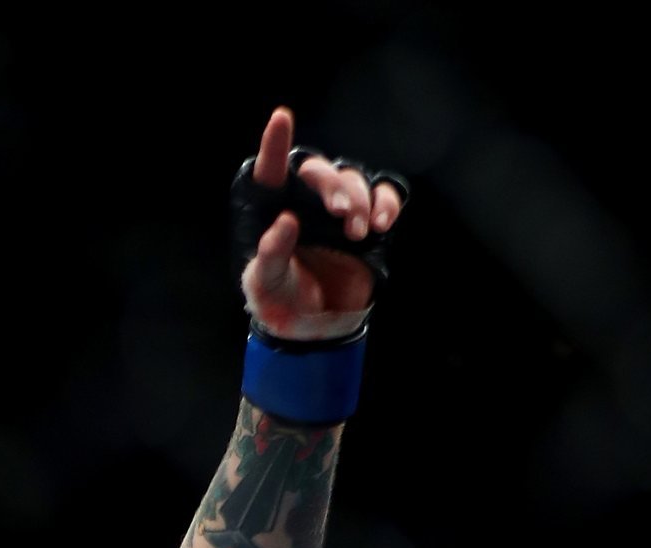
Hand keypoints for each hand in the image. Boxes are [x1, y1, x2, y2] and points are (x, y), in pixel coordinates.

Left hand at [240, 107, 404, 340]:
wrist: (314, 327)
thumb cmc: (279, 299)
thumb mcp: (264, 282)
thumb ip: (270, 253)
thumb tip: (285, 221)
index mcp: (272, 210)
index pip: (271, 171)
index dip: (275, 144)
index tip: (281, 117)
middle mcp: (305, 203)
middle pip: (322, 171)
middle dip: (334, 185)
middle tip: (339, 212)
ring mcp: (339, 211)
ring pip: (355, 179)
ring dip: (359, 198)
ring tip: (357, 231)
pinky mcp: (369, 222)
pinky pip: (384, 196)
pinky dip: (387, 203)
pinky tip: (381, 224)